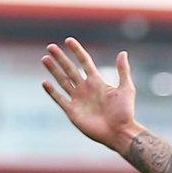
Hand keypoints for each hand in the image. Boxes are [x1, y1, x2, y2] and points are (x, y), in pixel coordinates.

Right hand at [41, 38, 139, 152]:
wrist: (120, 132)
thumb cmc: (125, 113)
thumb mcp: (126, 89)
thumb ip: (123, 71)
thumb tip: (123, 53)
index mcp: (97, 82)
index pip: (84, 62)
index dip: (77, 51)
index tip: (68, 40)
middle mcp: (86, 89)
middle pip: (70, 69)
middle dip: (60, 58)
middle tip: (50, 46)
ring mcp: (78, 100)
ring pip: (63, 81)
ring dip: (54, 70)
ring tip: (45, 58)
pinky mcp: (73, 112)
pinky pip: (60, 99)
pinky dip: (52, 92)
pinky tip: (45, 82)